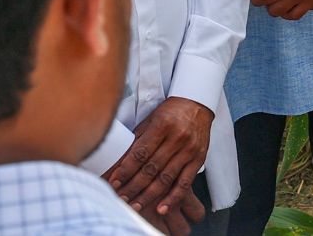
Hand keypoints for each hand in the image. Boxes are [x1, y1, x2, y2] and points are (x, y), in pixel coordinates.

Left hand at [103, 98, 213, 225]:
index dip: (126, 170)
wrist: (197, 104)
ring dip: (149, 195)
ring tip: (136, 206)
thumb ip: (138, 139)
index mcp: (162, 125)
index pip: (140, 153)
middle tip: (121, 198)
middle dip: (134, 186)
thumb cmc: (170, 112)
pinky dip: (173, 198)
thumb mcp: (151, 119)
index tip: (114, 182)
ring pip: (166, 178)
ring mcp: (189, 151)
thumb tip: (119, 160)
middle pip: (151, 168)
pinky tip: (162, 208)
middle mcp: (176, 138)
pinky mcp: (198, 160)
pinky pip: (185, 183)